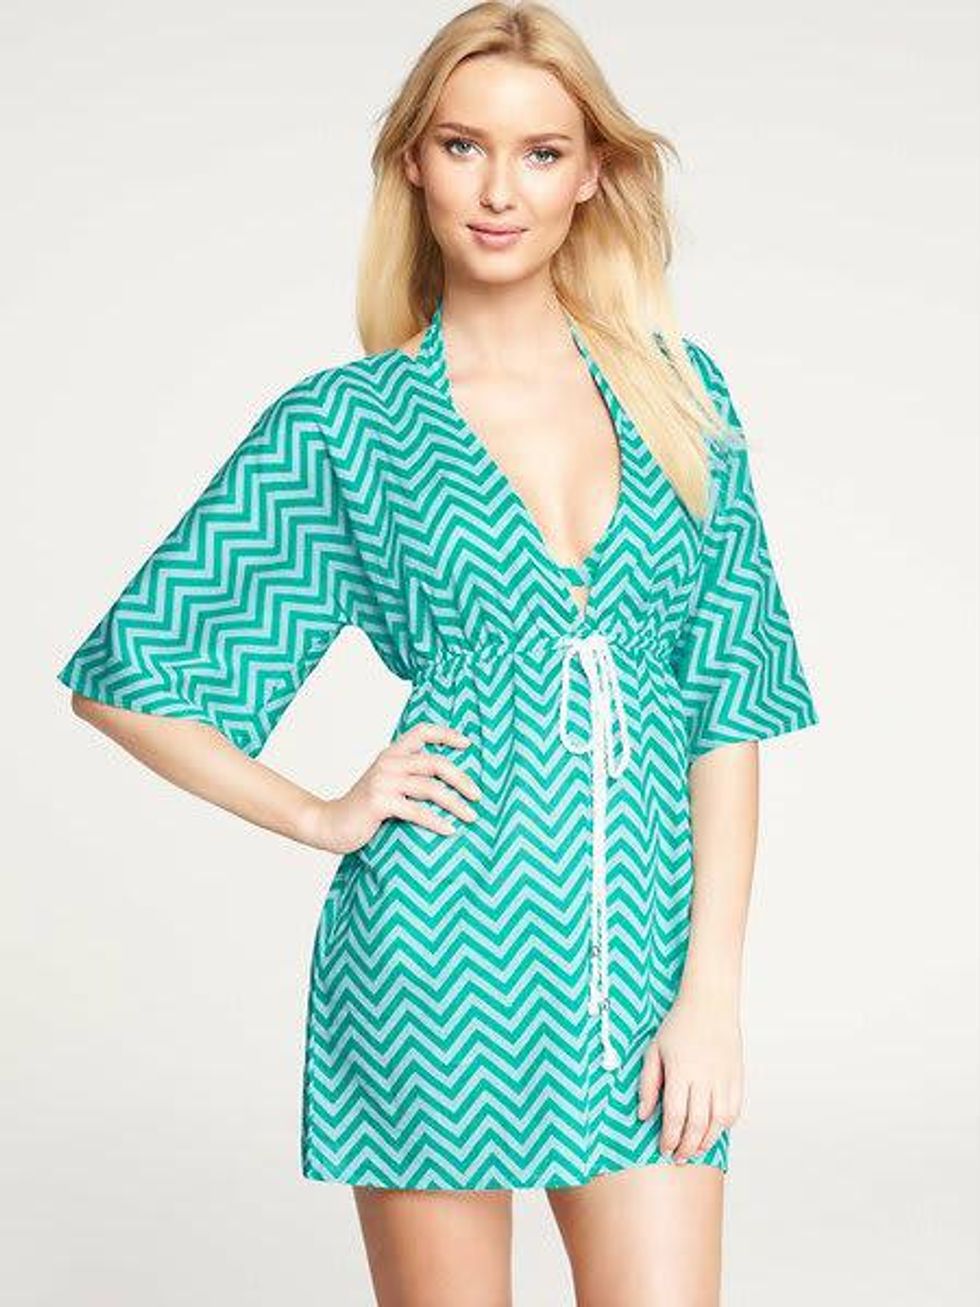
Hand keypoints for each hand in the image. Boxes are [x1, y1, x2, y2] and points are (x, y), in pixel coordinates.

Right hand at [312, 721, 480, 855]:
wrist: (329, 824)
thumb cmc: (363, 808)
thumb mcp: (385, 782)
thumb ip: (407, 775)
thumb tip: (446, 782)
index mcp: (391, 753)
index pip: (421, 731)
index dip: (446, 734)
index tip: (467, 744)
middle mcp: (388, 762)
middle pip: (436, 763)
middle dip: (462, 779)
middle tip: (478, 795)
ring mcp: (383, 781)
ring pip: (431, 788)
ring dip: (456, 804)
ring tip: (471, 817)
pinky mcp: (379, 802)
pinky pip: (417, 811)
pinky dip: (437, 822)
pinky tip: (450, 830)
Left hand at [636, 990, 743, 1163]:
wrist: (710, 1003)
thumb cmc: (678, 1025)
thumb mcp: (654, 1050)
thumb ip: (648, 1084)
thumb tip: (643, 1115)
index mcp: (680, 1071)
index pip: (675, 1116)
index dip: (669, 1138)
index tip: (663, 1148)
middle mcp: (704, 1077)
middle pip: (697, 1125)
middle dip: (686, 1147)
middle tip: (678, 1157)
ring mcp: (724, 1078)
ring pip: (718, 1122)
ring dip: (706, 1142)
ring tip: (694, 1150)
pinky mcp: (737, 1077)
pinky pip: (734, 1111)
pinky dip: (724, 1126)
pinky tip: (712, 1131)